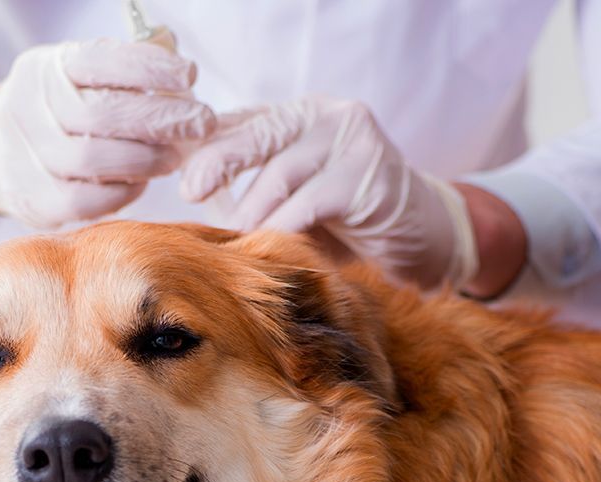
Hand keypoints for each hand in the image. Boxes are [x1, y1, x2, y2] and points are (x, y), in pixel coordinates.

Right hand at [0, 39, 214, 228]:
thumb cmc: (59, 111)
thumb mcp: (80, 76)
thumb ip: (125, 72)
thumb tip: (182, 78)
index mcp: (46, 69)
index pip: (99, 63)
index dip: (149, 68)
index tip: (189, 75)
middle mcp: (29, 108)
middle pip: (99, 115)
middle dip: (159, 118)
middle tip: (200, 122)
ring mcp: (26, 157)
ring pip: (91, 159)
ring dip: (144, 158)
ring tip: (174, 156)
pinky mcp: (36, 201)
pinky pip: (87, 200)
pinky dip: (123, 190)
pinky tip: (142, 181)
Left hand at [181, 96, 480, 290]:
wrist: (422, 237)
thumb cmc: (347, 221)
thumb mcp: (295, 196)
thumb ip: (254, 185)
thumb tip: (190, 193)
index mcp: (301, 116)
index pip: (243, 122)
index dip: (206, 145)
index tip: (178, 174)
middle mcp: (326, 116)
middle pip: (257, 136)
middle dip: (217, 164)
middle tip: (191, 191)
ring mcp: (352, 141)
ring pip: (280, 174)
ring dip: (251, 213)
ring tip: (234, 239)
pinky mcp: (368, 176)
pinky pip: (309, 204)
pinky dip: (283, 228)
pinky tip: (271, 247)